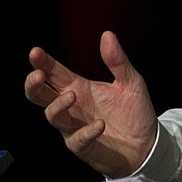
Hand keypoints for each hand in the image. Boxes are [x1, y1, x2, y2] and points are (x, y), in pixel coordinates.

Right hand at [24, 31, 157, 177]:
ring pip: (53, 116)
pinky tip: (99, 124)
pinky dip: (86, 131)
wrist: (147, 143)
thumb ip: (117, 60)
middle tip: (38, 75)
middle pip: (41, 96)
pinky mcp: (84, 146)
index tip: (35, 52)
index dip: (43, 62)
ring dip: (59, 105)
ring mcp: (75, 127)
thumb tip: (107, 34)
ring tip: (73, 95)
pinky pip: (77, 139)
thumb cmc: (134, 111)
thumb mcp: (130, 81)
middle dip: (34, 85)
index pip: (54, 73)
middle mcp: (72, 106)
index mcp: (79, 87)